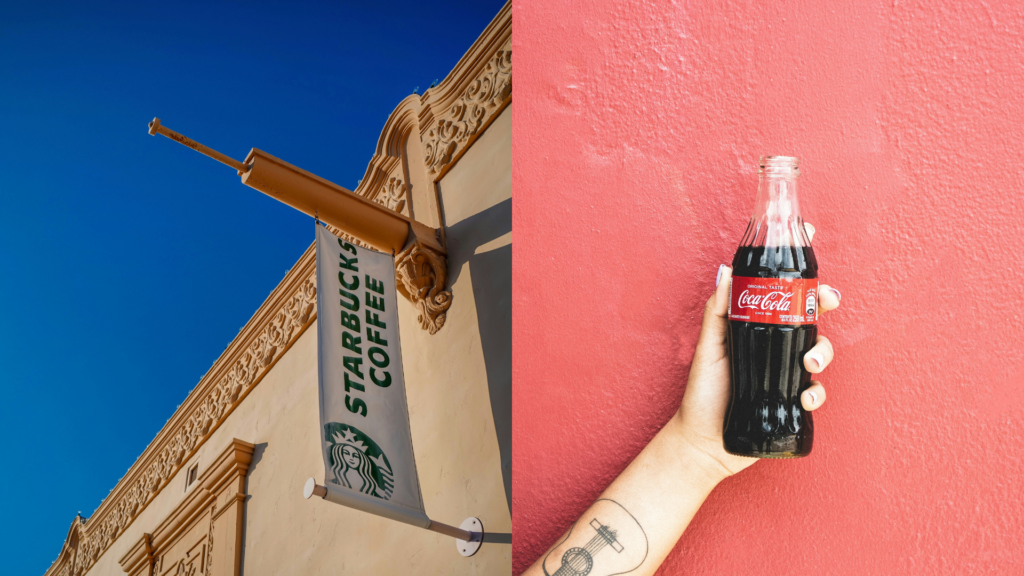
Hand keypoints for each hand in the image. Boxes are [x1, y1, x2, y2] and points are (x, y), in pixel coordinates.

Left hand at [675, 265, 841, 479]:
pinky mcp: (792, 402)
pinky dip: (816, 393)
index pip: (782, 297)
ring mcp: (786, 374)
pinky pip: (816, 392)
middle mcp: (775, 348)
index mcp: (756, 329)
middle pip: (809, 318)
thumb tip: (726, 274)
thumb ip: (717, 312)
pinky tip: (803, 398)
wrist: (704, 440)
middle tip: (829, 301)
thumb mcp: (707, 348)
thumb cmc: (703, 392)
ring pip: (819, 352)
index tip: (812, 251)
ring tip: (809, 364)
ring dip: (823, 353)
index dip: (800, 278)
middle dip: (825, 304)